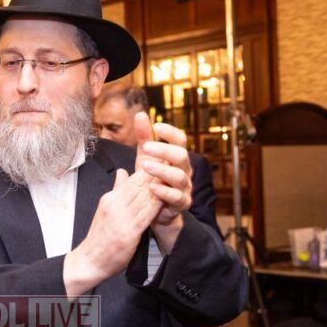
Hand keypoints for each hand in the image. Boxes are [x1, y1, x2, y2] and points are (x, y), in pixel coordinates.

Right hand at [64, 167, 162, 296]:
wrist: (90, 260)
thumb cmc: (100, 236)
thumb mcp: (106, 209)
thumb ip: (117, 190)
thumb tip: (122, 172)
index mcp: (110, 198)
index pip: (132, 179)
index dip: (147, 168)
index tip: (160, 157)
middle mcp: (114, 204)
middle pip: (138, 184)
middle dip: (155, 171)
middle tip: (170, 158)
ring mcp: (121, 218)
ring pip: (143, 196)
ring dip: (158, 184)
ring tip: (171, 171)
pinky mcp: (128, 232)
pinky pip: (145, 214)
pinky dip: (156, 203)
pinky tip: (165, 196)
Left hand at [133, 112, 192, 249]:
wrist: (157, 212)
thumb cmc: (152, 181)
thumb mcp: (146, 158)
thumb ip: (144, 138)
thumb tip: (140, 113)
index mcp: (177, 157)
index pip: (180, 140)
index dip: (170, 132)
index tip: (156, 126)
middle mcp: (184, 170)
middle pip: (181, 155)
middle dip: (164, 150)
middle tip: (146, 147)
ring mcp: (185, 188)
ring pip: (179, 176)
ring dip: (162, 170)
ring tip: (145, 166)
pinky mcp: (182, 204)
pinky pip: (176, 197)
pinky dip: (164, 191)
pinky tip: (152, 187)